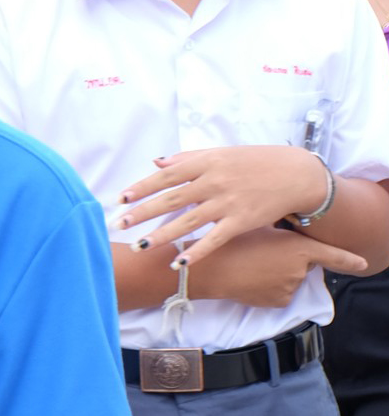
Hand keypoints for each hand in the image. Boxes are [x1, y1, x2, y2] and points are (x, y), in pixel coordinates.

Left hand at [114, 146, 328, 266]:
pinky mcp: (242, 222)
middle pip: (171, 200)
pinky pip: (214, 239)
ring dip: (161, 236)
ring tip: (140, 246)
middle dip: (142, 213)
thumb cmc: (255, 162)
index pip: (166, 176)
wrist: (297, 174)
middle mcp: (213, 182)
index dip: (142, 187)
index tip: (121, 198)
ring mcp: (227, 203)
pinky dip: (196, 252)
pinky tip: (179, 262)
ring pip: (188, 222)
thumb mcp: (220, 153)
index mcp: (205, 163)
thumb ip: (187, 159)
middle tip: (118, 224)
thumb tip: (157, 162)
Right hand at [185, 225, 366, 307]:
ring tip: (253, 264)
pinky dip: (269, 288)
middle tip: (264, 252)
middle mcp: (300, 269)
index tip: (363, 264)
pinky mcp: (278, 302)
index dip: (350, 260)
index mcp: (299, 247)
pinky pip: (280, 293)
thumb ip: (281, 232)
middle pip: (304, 264)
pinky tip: (252, 279)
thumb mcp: (258, 225)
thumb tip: (287, 233)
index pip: (333, 255)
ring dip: (278, 273)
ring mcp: (290, 288)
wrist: (210, 268)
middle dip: (290, 259)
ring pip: (290, 279)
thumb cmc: (231, 240)